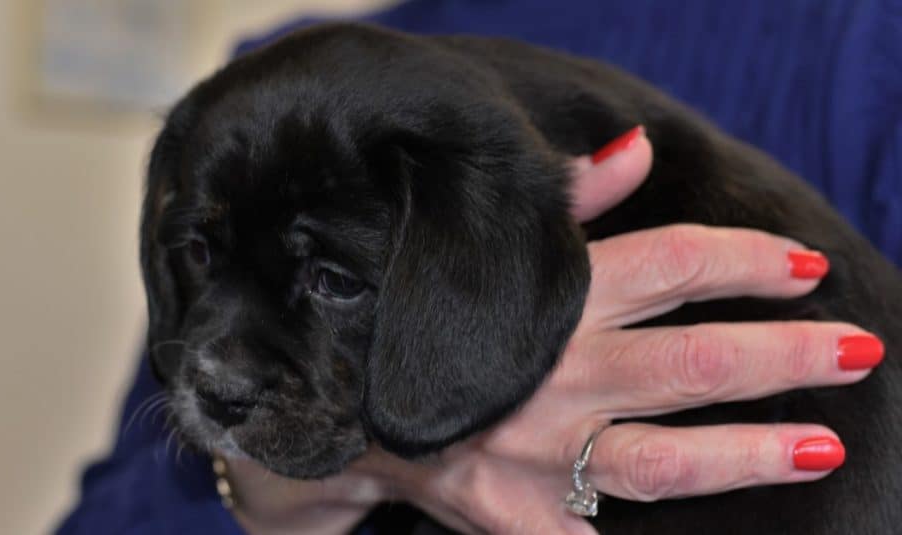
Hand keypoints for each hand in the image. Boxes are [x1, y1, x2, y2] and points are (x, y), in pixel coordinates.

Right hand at [219, 128, 880, 534]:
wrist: (342, 410)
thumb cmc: (422, 316)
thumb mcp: (484, 252)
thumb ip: (564, 202)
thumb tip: (635, 147)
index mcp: (545, 304)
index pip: (668, 267)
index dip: (743, 260)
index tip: (798, 264)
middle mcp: (547, 377)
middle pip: (689, 364)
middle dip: (781, 355)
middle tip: (854, 347)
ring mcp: (532, 456)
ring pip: (663, 459)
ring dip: (747, 453)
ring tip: (821, 446)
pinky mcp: (514, 517)